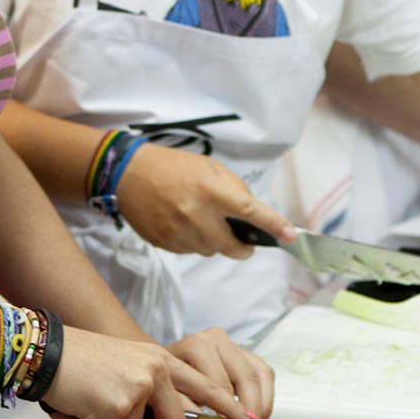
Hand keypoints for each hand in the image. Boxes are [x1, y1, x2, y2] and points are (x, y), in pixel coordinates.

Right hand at [42, 328, 198, 418]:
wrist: (48, 353)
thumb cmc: (82, 367)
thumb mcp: (129, 370)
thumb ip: (152, 394)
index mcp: (162, 360)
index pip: (205, 386)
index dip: (228, 407)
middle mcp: (157, 369)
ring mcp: (142, 384)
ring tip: (95, 407)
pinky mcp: (121, 402)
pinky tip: (82, 406)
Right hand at [116, 144, 296, 258]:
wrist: (128, 173)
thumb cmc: (174, 166)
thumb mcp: (210, 167)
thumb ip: (234, 188)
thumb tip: (252, 213)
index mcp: (210, 190)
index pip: (249, 211)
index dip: (272, 224)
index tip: (291, 236)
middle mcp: (195, 214)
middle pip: (231, 246)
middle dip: (243, 248)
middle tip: (247, 243)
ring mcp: (178, 232)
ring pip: (210, 251)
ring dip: (215, 242)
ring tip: (204, 222)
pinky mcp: (164, 244)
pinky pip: (191, 252)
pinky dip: (195, 243)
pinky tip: (185, 224)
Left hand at [167, 327, 275, 418]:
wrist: (163, 361)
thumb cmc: (166, 379)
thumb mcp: (168, 392)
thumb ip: (185, 408)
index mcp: (196, 346)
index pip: (218, 383)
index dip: (227, 410)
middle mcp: (216, 338)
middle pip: (243, 376)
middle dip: (250, 406)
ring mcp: (233, 343)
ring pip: (259, 372)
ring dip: (262, 401)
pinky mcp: (245, 351)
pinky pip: (265, 371)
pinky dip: (267, 393)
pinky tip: (261, 413)